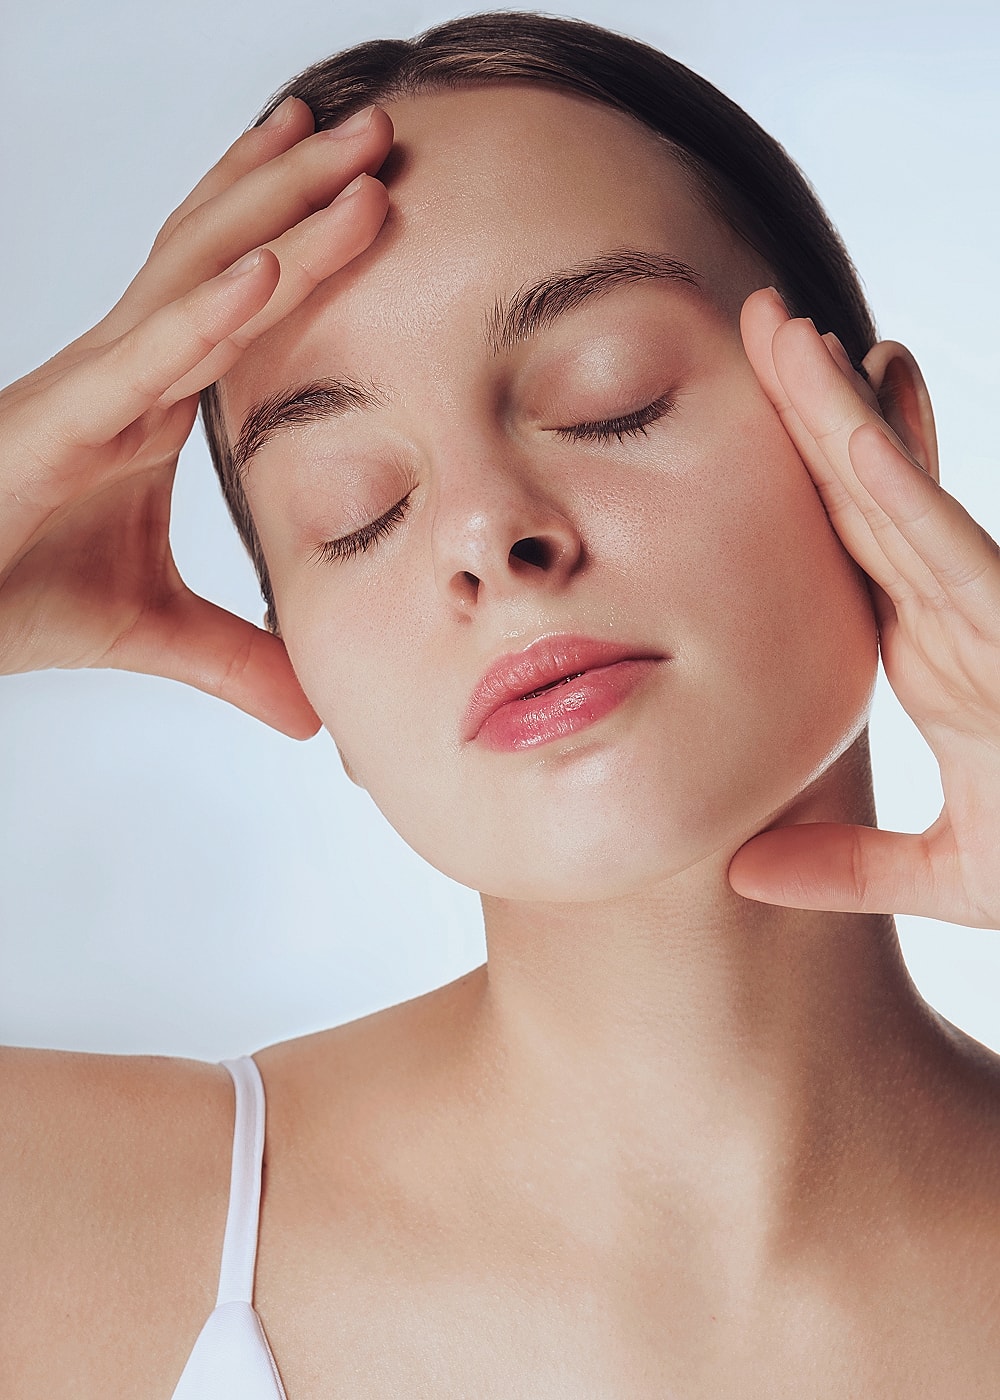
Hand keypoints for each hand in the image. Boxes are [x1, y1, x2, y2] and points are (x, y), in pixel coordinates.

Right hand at [0, 98, 392, 737]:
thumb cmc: (14, 594)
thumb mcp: (154, 631)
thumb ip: (236, 658)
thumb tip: (311, 713)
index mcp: (156, 401)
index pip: (242, 300)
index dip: (303, 238)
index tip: (368, 189)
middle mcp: (130, 371)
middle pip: (227, 253)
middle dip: (302, 187)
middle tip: (385, 131)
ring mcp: (94, 386)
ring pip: (194, 278)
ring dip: (277, 215)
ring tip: (354, 159)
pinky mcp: (60, 422)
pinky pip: (146, 355)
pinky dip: (208, 312)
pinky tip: (270, 268)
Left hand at [728, 286, 999, 929]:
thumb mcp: (949, 875)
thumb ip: (847, 869)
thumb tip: (739, 874)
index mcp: (927, 651)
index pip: (846, 542)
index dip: (793, 469)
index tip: (740, 404)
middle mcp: (955, 615)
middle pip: (862, 493)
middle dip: (808, 404)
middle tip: (750, 318)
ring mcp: (988, 615)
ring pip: (901, 498)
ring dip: (841, 413)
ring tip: (784, 331)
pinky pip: (952, 550)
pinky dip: (904, 490)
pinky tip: (851, 437)